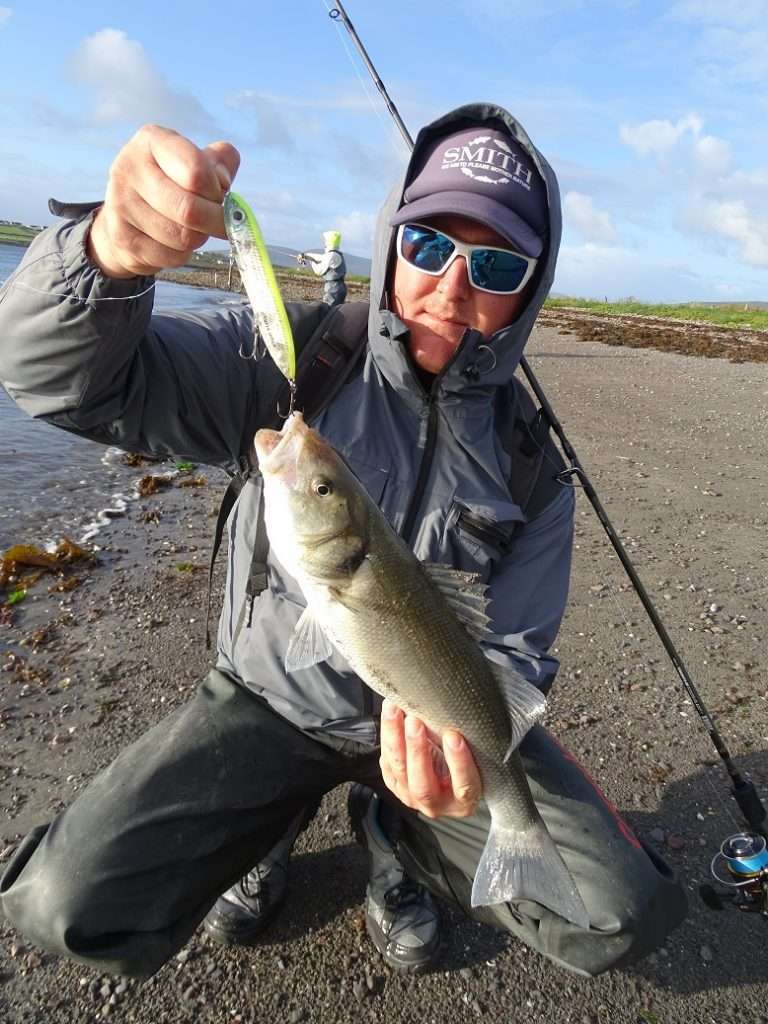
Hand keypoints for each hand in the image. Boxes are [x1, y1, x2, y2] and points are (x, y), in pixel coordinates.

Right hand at [87, 125, 240, 278]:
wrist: (124, 214)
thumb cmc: (171, 183)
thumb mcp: (195, 162)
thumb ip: (219, 162)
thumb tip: (223, 181)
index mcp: (151, 141)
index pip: (196, 170)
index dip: (217, 190)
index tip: (222, 197)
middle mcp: (130, 168)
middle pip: (190, 210)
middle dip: (216, 222)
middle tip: (222, 223)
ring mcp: (122, 204)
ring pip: (183, 237)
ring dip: (199, 238)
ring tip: (193, 228)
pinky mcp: (123, 238)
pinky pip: (171, 256)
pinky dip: (183, 254)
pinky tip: (174, 242)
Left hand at [379, 698, 481, 818]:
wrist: (448, 781)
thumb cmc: (466, 764)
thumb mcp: (474, 759)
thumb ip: (464, 744)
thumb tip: (454, 715)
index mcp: (463, 802)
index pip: (463, 786)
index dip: (458, 762)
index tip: (453, 736)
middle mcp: (437, 804)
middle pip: (423, 785)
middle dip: (417, 750)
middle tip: (415, 721)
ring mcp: (413, 797)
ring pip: (399, 771)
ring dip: (395, 738)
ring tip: (395, 710)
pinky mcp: (396, 786)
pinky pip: (387, 764)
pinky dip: (387, 737)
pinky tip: (389, 715)